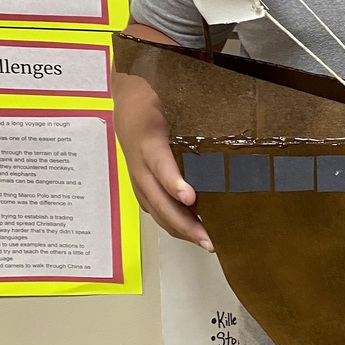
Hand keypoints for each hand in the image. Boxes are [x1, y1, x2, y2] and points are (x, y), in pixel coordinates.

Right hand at [112, 70, 212, 251]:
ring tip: (206, 242)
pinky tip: (191, 230)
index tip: (191, 199)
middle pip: (160, 200)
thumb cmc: (150, 103)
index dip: (174, 183)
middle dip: (184, 224)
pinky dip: (172, 223)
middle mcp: (140, 166)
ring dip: (181, 229)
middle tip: (210, 240)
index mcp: (149, 143)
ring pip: (157, 211)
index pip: (161, 166)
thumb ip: (187, 118)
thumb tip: (222, 133)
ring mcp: (137, 178)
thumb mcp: (166, 104)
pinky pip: (154, 208)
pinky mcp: (138, 184)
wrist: (122, 102)